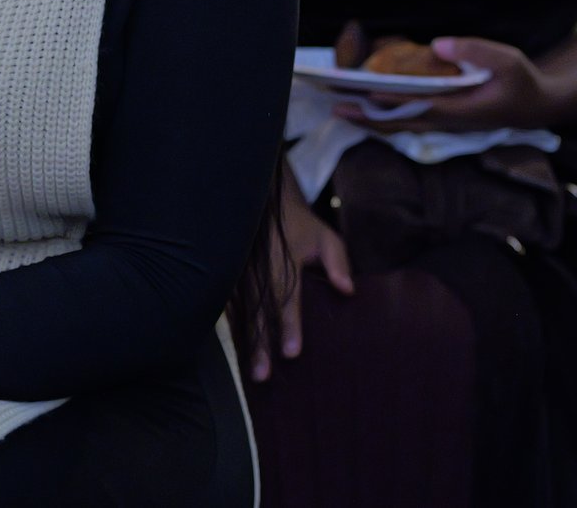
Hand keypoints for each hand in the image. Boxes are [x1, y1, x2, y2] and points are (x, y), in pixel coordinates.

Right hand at [247, 184, 350, 381]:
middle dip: (261, 345)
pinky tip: (238, 350)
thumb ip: (337, 262)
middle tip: (262, 375)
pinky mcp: (227, 275)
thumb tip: (349, 291)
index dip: (289, 326)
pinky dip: (233, 328)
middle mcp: (257, 269)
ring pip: (240, 312)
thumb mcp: (324, 237)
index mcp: (283, 261)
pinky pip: (228, 304)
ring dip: (245, 342)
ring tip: (250, 371)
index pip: (286, 298)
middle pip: (259, 312)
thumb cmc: (299, 225)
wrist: (262, 200)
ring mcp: (238, 272)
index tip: (291, 353)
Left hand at [336, 38, 555, 132]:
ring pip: (399, 125)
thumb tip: (439, 45)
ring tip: (339, 108)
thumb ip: (475, 51)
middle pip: (400, 122)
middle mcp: (446, 121)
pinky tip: (363, 106)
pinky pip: (405, 120)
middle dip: (367, 115)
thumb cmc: (520, 82)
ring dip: (369, 118)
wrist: (534, 106)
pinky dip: (382, 115)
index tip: (365, 92)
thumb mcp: (508, 61)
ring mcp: (442, 124)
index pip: (419, 106)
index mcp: (462, 110)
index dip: (392, 100)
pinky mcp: (440, 120)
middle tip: (335, 106)